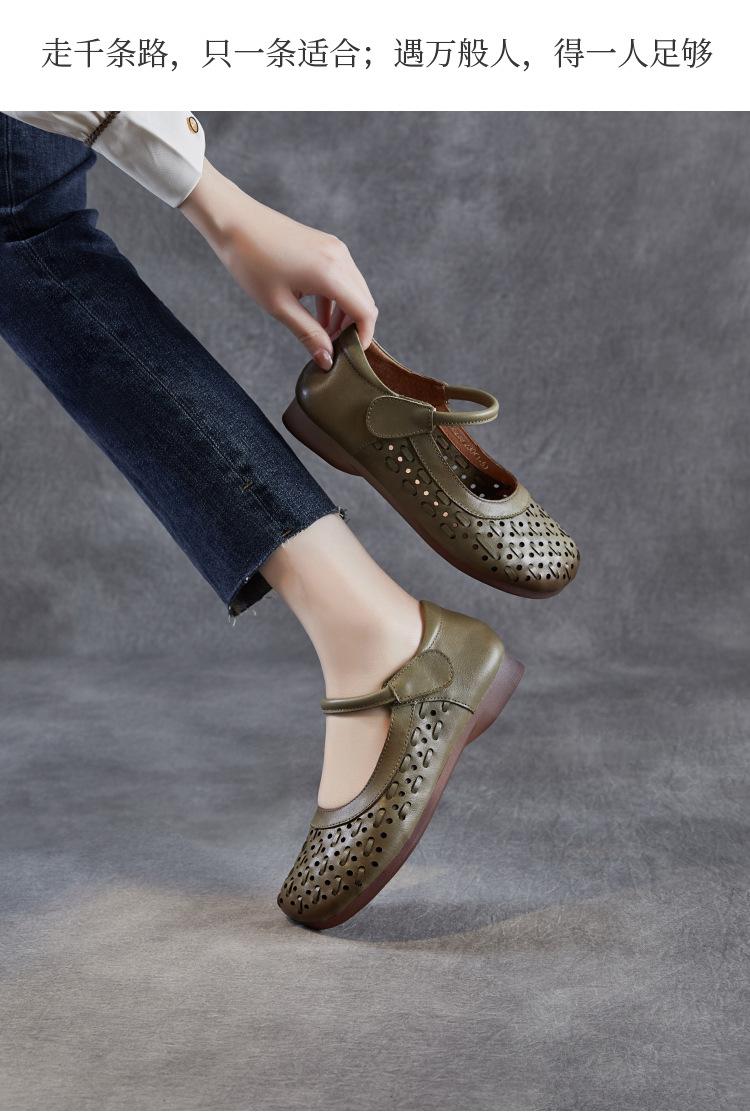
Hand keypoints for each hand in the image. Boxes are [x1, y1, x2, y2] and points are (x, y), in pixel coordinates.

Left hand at [180, 160, 377, 369]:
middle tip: (332, 347)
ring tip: (323, 334)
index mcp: (331, 273)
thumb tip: (327, 359)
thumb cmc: (251, 262)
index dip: (363, 337)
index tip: (350, 355)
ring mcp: (334, 248)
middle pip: (364, 301)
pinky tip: (318, 314)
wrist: (233, 221)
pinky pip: (342, 277)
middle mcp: (340, 257)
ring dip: (344, 314)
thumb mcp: (279, 306)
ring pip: (354, 289)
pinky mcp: (326, 245)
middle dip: (353, 327)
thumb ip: (309, 334)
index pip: (365, 312)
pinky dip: (336, 298)